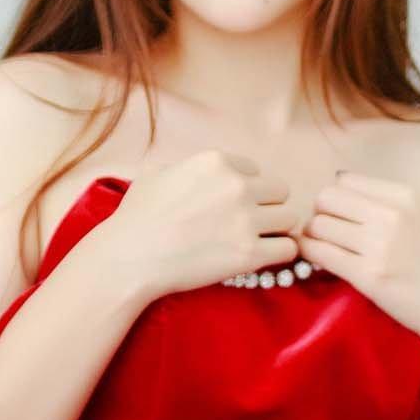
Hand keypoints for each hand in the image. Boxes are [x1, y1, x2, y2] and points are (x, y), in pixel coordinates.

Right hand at [108, 149, 300, 296]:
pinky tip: (263, 258)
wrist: (130, 258)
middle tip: (248, 226)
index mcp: (217, 162)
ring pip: (289, 218)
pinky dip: (280, 254)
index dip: (246, 190)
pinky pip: (288, 249)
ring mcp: (246, 220)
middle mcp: (237, 186)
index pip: (255, 171)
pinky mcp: (250, 254)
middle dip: (267, 207)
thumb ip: (185, 168)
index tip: (231, 207)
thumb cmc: (136, 218)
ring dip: (276, 230)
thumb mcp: (157, 174)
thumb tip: (190, 171)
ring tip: (256, 242)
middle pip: (280, 192)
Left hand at [297, 171, 419, 347]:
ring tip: (323, 249)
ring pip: (318, 225)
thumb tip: (338, 179)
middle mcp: (391, 215)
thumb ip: (384, 199)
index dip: (335, 199)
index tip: (339, 217)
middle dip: (319, 215)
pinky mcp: (368, 275)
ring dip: (313, 236)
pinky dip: (311, 255)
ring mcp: (379, 245)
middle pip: (326, 198)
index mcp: (404, 196)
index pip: (345, 180)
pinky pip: (319, 253)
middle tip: (327, 234)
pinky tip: (319, 263)